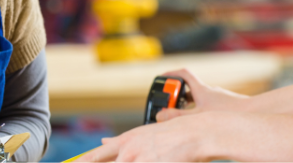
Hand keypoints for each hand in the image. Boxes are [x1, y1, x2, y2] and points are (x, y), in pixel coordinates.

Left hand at [78, 113, 215, 161]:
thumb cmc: (173, 133)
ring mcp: (141, 161)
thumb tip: (101, 143)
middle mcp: (129, 152)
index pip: (94, 157)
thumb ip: (121, 141)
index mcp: (125, 141)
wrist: (198, 134)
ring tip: (139, 160)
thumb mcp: (143, 134)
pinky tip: (150, 162)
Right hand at [155, 68, 249, 121]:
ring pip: (201, 100)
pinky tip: (204, 126)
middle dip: (179, 98)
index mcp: (202, 90)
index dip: (171, 74)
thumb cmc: (228, 114)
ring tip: (187, 120)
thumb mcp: (198, 118)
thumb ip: (178, 117)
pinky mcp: (227, 107)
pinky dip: (203, 114)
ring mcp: (220, 99)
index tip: (163, 79)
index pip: (184, 74)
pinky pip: (210, 107)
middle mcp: (211, 91)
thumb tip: (160, 116)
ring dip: (191, 108)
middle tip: (171, 108)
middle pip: (190, 90)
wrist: (255, 114)